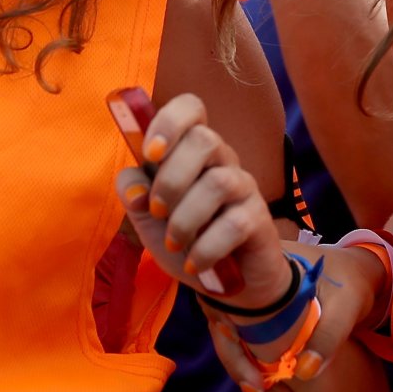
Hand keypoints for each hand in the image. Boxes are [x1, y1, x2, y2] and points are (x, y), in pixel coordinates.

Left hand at [115, 92, 293, 307]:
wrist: (228, 283)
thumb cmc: (187, 239)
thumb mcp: (148, 219)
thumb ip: (134, 194)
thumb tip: (133, 188)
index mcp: (192, 151)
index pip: (191, 108)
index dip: (169, 122)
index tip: (150, 153)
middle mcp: (222, 160)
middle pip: (205, 139)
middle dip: (172, 178)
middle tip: (157, 211)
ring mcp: (244, 187)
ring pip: (217, 183)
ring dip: (185, 218)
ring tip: (174, 244)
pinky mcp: (259, 219)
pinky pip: (233, 224)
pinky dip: (205, 249)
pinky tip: (194, 264)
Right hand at [200, 235, 387, 391]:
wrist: (361, 272)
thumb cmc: (352, 282)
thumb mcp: (346, 305)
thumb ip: (329, 335)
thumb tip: (304, 373)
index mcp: (261, 264)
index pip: (227, 301)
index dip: (229, 339)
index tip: (249, 370)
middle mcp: (248, 276)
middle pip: (222, 321)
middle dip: (235, 360)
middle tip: (258, 391)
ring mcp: (251, 293)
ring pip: (230, 332)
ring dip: (241, 364)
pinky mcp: (259, 309)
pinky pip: (244, 335)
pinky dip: (250, 359)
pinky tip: (265, 382)